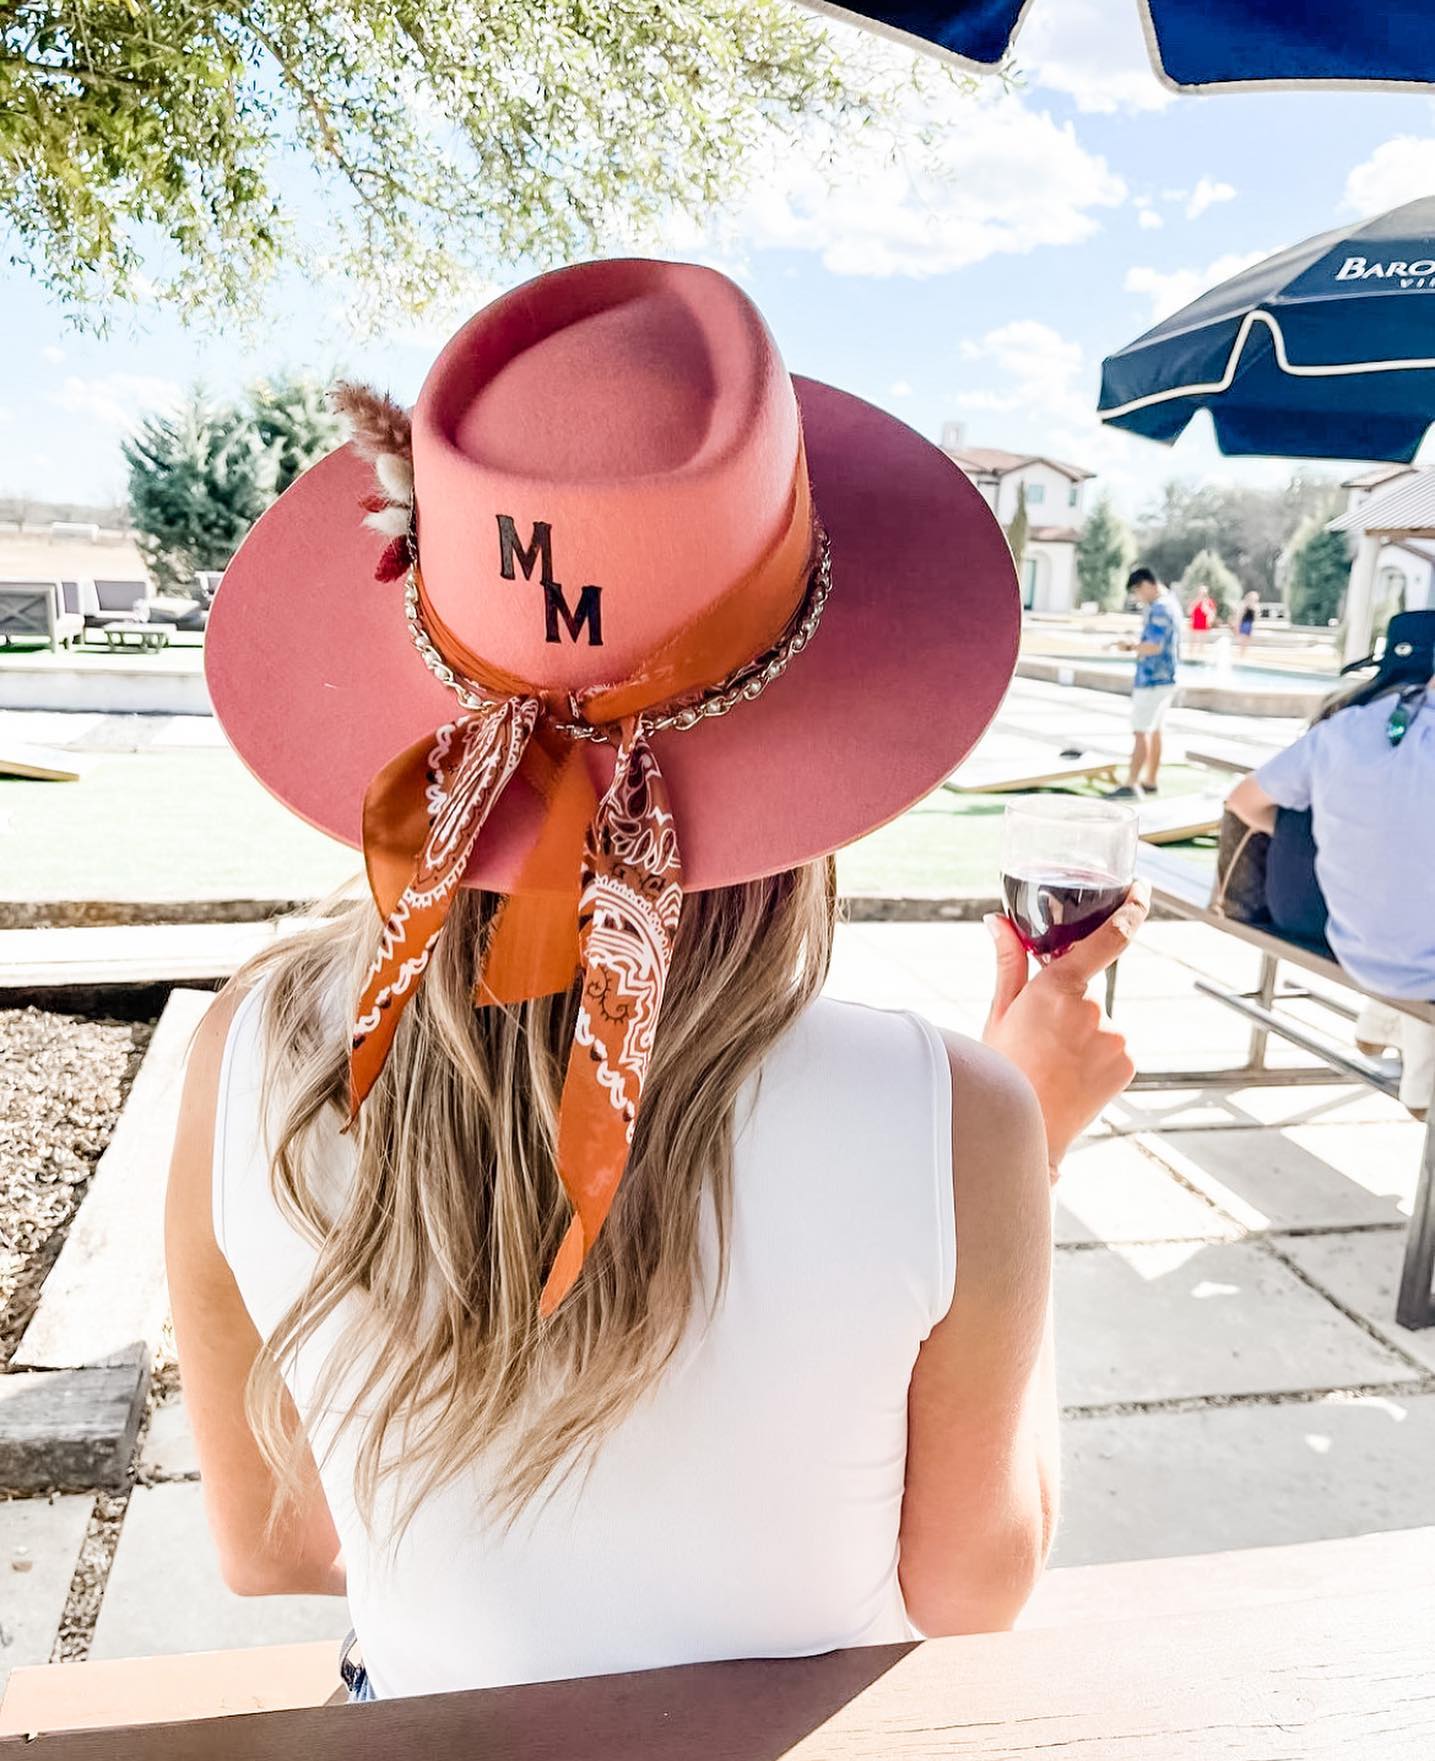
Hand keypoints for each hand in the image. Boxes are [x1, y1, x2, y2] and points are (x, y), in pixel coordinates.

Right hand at [981, 882, 1147, 1176]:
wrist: (1028, 1131)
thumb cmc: (1004, 1069)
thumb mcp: (1000, 1012)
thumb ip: (1010, 961)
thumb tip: (998, 920)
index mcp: (1056, 989)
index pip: (1108, 938)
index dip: (1131, 909)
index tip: (1141, 890)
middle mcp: (1092, 1009)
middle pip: (1087, 990)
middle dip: (1068, 1006)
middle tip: (1041, 1039)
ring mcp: (1115, 1037)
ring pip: (1100, 1020)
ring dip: (1081, 1034)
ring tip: (1054, 1063)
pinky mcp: (1128, 1061)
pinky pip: (1113, 1045)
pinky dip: (1096, 1055)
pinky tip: (1072, 1075)